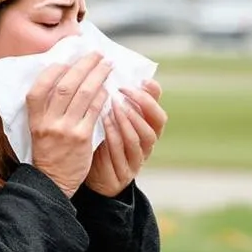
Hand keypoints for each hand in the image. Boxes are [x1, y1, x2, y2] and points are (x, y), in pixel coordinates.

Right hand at [28, 52, 112, 197]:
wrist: (53, 183)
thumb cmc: (47, 153)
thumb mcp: (37, 130)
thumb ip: (46, 109)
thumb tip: (62, 80)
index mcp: (34, 119)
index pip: (38, 89)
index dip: (51, 72)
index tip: (66, 61)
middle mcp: (48, 122)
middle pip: (65, 86)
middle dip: (83, 66)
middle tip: (96, 54)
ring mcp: (66, 130)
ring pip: (83, 94)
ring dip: (97, 76)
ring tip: (107, 65)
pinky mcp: (82, 138)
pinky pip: (94, 111)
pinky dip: (102, 97)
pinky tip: (108, 89)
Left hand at [85, 79, 166, 197]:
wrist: (93, 177)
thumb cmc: (104, 142)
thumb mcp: (114, 121)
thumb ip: (121, 103)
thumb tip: (123, 74)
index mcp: (148, 131)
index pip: (158, 112)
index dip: (153, 97)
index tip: (143, 81)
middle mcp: (146, 146)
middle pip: (155, 124)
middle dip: (141, 105)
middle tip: (124, 90)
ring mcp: (136, 160)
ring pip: (139, 138)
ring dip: (128, 119)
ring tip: (115, 105)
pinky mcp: (123, 173)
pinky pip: (121, 152)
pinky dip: (114, 135)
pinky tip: (104, 121)